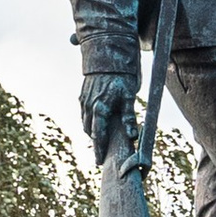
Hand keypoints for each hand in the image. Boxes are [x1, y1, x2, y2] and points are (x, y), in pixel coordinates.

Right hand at [78, 44, 138, 165]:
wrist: (107, 54)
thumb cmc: (121, 76)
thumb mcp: (128, 97)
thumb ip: (129, 118)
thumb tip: (133, 136)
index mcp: (100, 109)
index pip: (98, 135)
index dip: (99, 149)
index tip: (99, 161)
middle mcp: (89, 106)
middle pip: (89, 131)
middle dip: (94, 143)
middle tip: (100, 155)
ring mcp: (84, 101)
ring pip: (85, 122)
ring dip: (91, 132)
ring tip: (98, 142)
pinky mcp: (82, 95)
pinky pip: (83, 113)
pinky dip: (88, 121)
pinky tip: (94, 124)